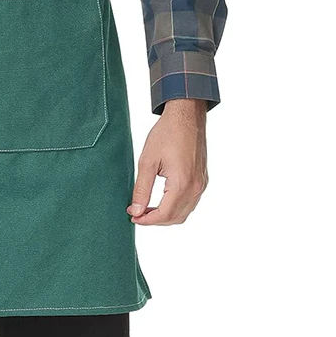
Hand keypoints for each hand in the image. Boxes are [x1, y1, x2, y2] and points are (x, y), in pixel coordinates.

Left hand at [127, 99, 208, 225]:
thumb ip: (141, 188)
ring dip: (166, 215)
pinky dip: (176, 206)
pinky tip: (161, 199)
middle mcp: (196, 188)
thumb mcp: (147, 161)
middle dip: (155, 220)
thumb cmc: (166, 134)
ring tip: (146, 208)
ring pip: (184, 212)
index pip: (165, 214)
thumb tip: (136, 210)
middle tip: (137, 213)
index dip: (147, 220)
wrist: (186, 116)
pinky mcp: (203, 179)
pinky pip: (190, 202)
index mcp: (182, 184)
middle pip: (175, 218)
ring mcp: (201, 184)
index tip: (132, 217)